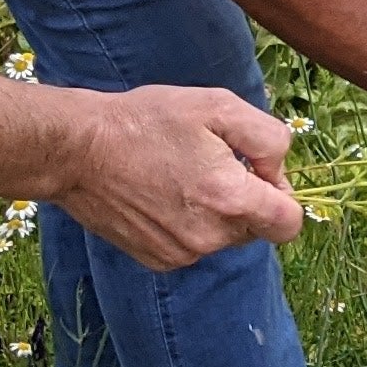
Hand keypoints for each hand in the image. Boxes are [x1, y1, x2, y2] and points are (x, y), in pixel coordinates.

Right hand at [50, 84, 304, 270]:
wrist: (77, 151)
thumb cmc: (146, 121)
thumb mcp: (219, 106)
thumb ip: (268, 139)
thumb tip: (278, 171)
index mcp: (230, 200)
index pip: (289, 224)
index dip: (283, 194)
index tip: (257, 172)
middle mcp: (209, 236)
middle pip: (257, 228)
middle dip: (248, 199)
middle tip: (213, 164)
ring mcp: (182, 253)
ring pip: (225, 237)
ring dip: (217, 211)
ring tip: (181, 175)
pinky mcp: (158, 260)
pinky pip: (194, 245)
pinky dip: (189, 223)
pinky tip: (162, 194)